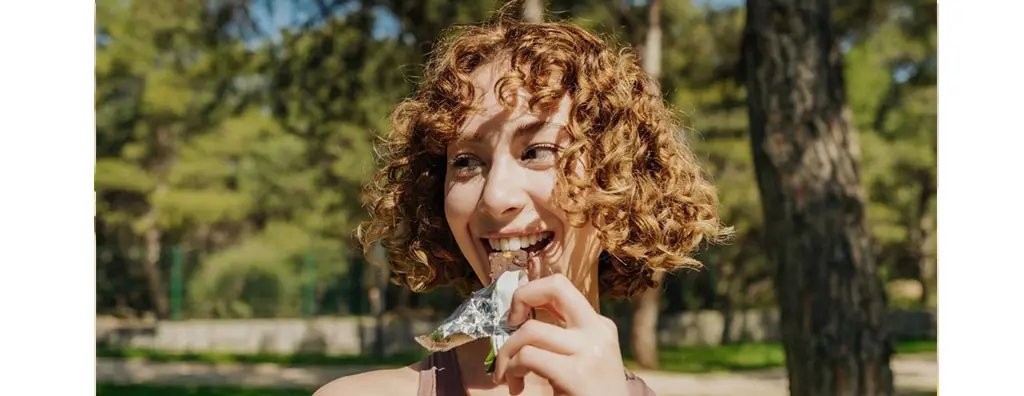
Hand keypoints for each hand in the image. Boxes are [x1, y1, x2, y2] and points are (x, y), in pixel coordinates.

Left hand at [492, 273, 629, 395]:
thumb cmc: (588, 394)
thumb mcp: (583, 357)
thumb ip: (562, 335)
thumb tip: (520, 314)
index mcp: (599, 325)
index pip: (561, 286)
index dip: (531, 292)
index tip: (517, 317)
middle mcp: (598, 331)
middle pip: (555, 287)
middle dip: (521, 297)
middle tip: (508, 324)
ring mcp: (589, 351)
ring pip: (530, 330)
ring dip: (507, 353)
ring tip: (508, 375)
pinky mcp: (576, 374)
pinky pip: (528, 357)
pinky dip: (511, 369)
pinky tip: (516, 386)